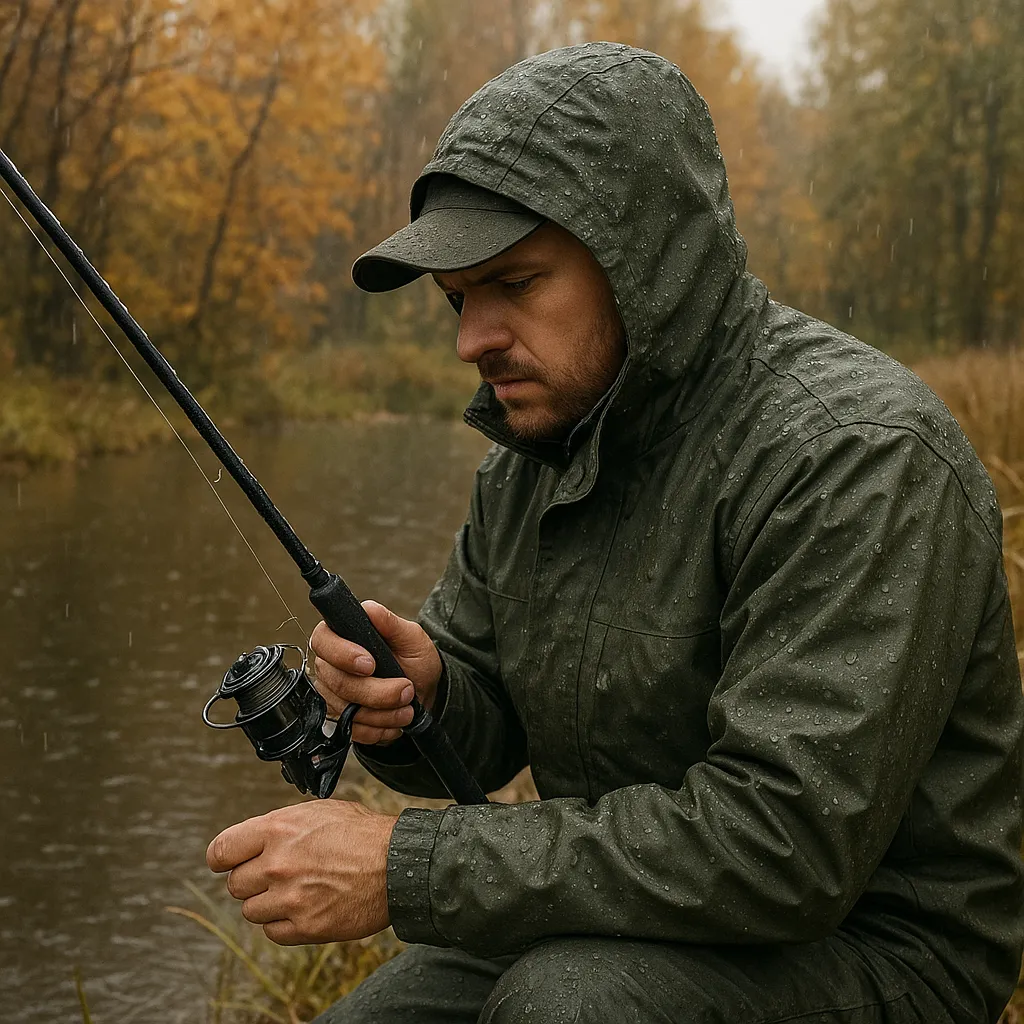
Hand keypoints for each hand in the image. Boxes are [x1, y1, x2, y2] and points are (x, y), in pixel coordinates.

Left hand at [206, 800, 397, 944]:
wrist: (397, 862)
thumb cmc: (362, 833)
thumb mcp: (319, 811)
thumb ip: (281, 826)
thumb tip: (255, 839)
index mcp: (277, 829)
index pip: (220, 851)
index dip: (222, 858)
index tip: (227, 863)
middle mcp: (277, 864)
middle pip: (235, 884)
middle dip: (253, 880)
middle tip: (278, 875)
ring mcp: (290, 898)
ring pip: (251, 911)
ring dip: (268, 903)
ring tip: (296, 891)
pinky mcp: (306, 926)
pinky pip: (273, 932)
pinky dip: (284, 923)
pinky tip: (304, 907)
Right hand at [310, 600, 441, 745]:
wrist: (423, 693)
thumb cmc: (415, 660)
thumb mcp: (412, 638)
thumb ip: (390, 623)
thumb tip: (370, 609)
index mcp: (341, 635)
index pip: (323, 641)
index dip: (343, 654)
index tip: (371, 664)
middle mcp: (330, 665)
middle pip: (339, 682)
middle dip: (377, 691)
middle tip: (406, 690)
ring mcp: (331, 694)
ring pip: (347, 710)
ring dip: (383, 713)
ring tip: (407, 707)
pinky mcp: (339, 720)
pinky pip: (352, 730)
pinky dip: (379, 729)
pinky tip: (394, 719)